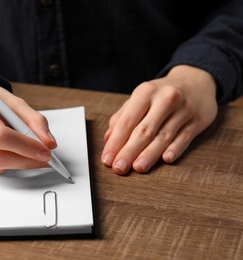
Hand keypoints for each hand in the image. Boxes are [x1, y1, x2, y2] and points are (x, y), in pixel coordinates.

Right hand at [0, 82, 56, 172]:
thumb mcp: (12, 101)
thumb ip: (34, 120)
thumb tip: (48, 143)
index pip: (0, 135)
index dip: (26, 147)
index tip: (45, 151)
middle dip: (25, 160)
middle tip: (43, 158)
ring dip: (17, 162)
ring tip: (27, 152)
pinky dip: (4, 162)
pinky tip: (6, 150)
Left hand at [101, 65, 217, 173]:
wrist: (196, 81)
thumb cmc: (161, 93)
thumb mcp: (140, 98)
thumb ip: (123, 116)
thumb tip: (108, 138)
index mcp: (146, 92)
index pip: (127, 121)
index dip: (115, 142)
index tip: (107, 159)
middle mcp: (165, 99)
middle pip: (144, 131)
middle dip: (129, 152)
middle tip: (119, 167)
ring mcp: (183, 110)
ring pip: (164, 136)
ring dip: (149, 154)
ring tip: (137, 167)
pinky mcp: (198, 121)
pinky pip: (185, 138)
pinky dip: (175, 149)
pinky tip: (166, 159)